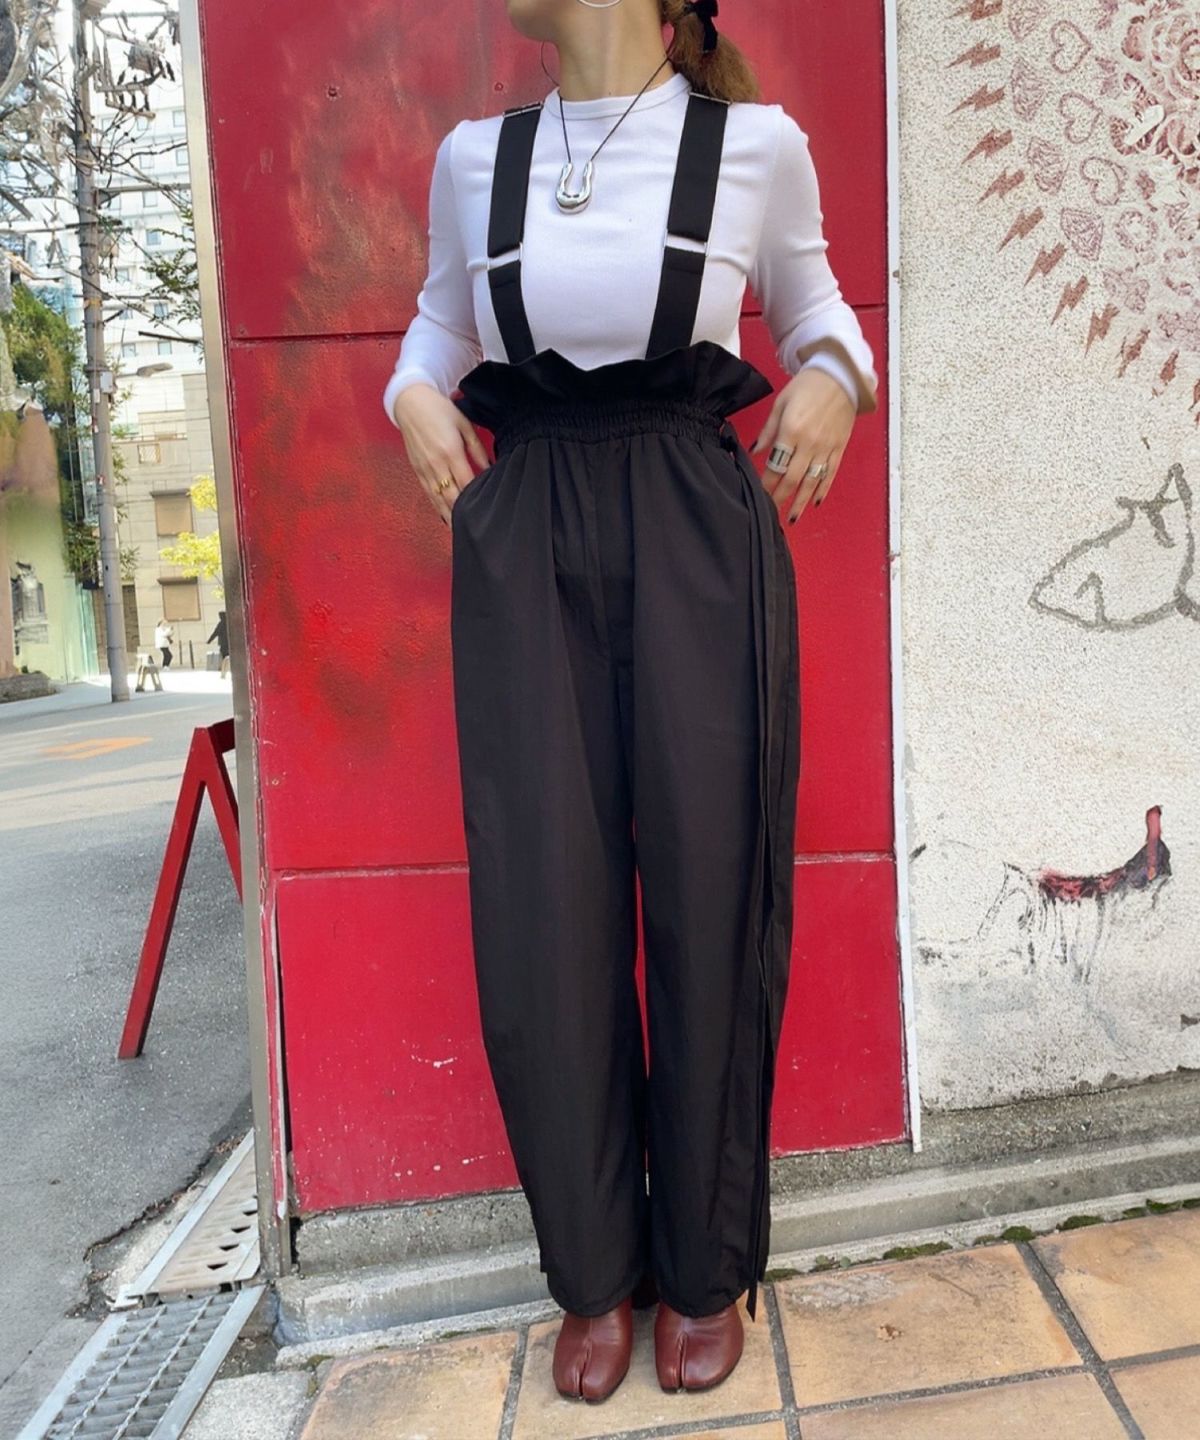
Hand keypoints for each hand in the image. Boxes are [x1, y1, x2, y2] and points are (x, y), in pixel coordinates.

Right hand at [392, 383, 490, 524]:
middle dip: (462, 513)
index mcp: (450, 452)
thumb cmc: (440, 410)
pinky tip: (446, 517)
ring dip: (450, 515)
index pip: (466, 482)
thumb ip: (477, 448)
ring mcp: (425, 469)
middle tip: (475, 528)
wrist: (410, 402)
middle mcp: (436, 464)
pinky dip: (437, 507)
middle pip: (452, 496)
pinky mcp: (417, 470)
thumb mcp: (464, 424)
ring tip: (461, 530)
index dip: (475, 498)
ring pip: (439, 499)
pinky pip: (428, 494)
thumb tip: (488, 468)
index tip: (486, 509)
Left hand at [749, 367, 855, 523]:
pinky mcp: (839, 448)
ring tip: (792, 518)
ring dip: (801, 502)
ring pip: (811, 482)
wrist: (841, 376)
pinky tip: (815, 501)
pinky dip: (822, 489)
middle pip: (792, 479)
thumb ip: (768, 430)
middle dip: (781, 497)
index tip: (759, 494)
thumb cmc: (807, 386)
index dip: (766, 483)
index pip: (775, 465)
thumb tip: (755, 451)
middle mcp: (810, 444)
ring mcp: (826, 448)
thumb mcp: (781, 403)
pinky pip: (830, 474)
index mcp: (792, 431)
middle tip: (771, 512)